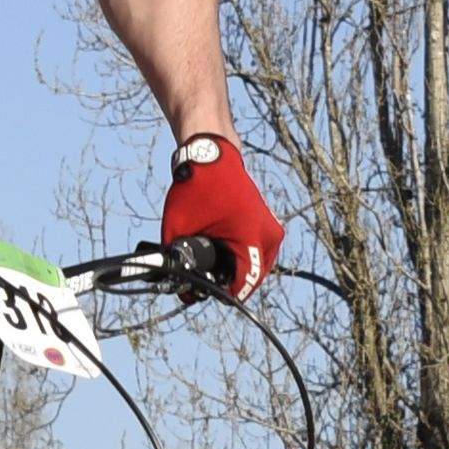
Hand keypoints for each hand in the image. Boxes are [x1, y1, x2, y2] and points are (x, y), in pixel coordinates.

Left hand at [162, 131, 281, 295]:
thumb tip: (178, 287)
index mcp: (251, 238)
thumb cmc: (197, 186)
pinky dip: (240, 259)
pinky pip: (257, 255)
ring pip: (255, 269)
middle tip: (200, 281)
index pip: (241, 286)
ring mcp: (272, 232)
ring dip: (234, 272)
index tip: (199, 293)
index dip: (217, 294)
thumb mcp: (179, 226)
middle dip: (225, 283)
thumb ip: (176, 260)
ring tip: (209, 267)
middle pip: (249, 280)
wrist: (214, 155)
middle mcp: (268, 238)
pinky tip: (220, 255)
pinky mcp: (269, 228)